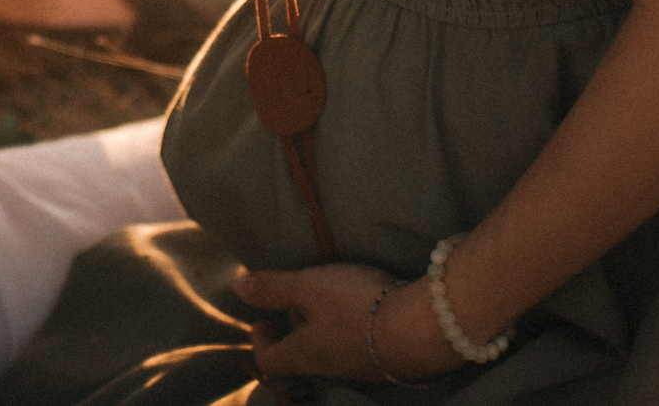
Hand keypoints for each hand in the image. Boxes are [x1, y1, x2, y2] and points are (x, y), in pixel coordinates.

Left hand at [236, 264, 455, 384]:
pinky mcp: (387, 364)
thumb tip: (238, 287)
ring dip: (321, 332)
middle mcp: (330, 370)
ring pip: (329, 356)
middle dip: (292, 333)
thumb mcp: (309, 287)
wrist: (421, 330)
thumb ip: (275, 288)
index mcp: (304, 355)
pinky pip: (357, 352)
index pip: (270, 361)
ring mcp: (361, 371)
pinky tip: (364, 311)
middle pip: (300, 360)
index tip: (261, 318)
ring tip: (328, 304)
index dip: (259, 340)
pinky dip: (349, 333)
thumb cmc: (357, 306)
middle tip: (294, 306)